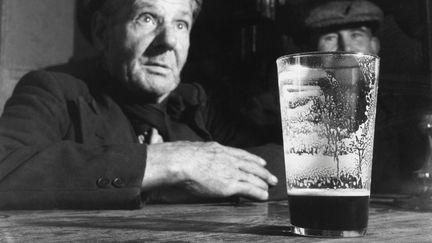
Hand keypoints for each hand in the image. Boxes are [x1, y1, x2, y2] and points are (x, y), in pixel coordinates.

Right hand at [142, 141, 277, 200]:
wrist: (181, 161)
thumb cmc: (182, 157)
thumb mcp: (196, 150)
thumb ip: (203, 154)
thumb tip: (198, 156)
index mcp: (220, 150)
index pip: (242, 154)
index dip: (253, 159)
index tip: (261, 161)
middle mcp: (229, 159)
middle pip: (252, 165)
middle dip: (263, 171)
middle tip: (271, 176)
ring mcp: (231, 171)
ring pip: (253, 176)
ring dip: (263, 182)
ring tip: (270, 186)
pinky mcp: (230, 184)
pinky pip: (249, 188)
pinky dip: (258, 192)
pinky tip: (263, 195)